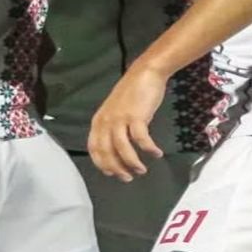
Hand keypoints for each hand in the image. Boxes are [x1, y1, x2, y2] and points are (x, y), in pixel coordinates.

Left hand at [88, 65, 168, 181]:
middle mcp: (106, 121)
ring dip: (132, 163)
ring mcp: (120, 119)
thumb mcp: (116, 110)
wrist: (145, 73)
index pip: (94, 149)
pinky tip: (156, 153)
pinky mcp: (136, 116)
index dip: (103, 164)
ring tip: (142, 170)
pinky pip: (141, 139)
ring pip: (122, 149)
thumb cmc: (133, 91)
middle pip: (107, 152)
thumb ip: (114, 127)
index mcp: (99, 121)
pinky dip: (148, 149)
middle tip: (128, 177)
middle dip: (117, 169)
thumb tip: (118, 148)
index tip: (112, 174)